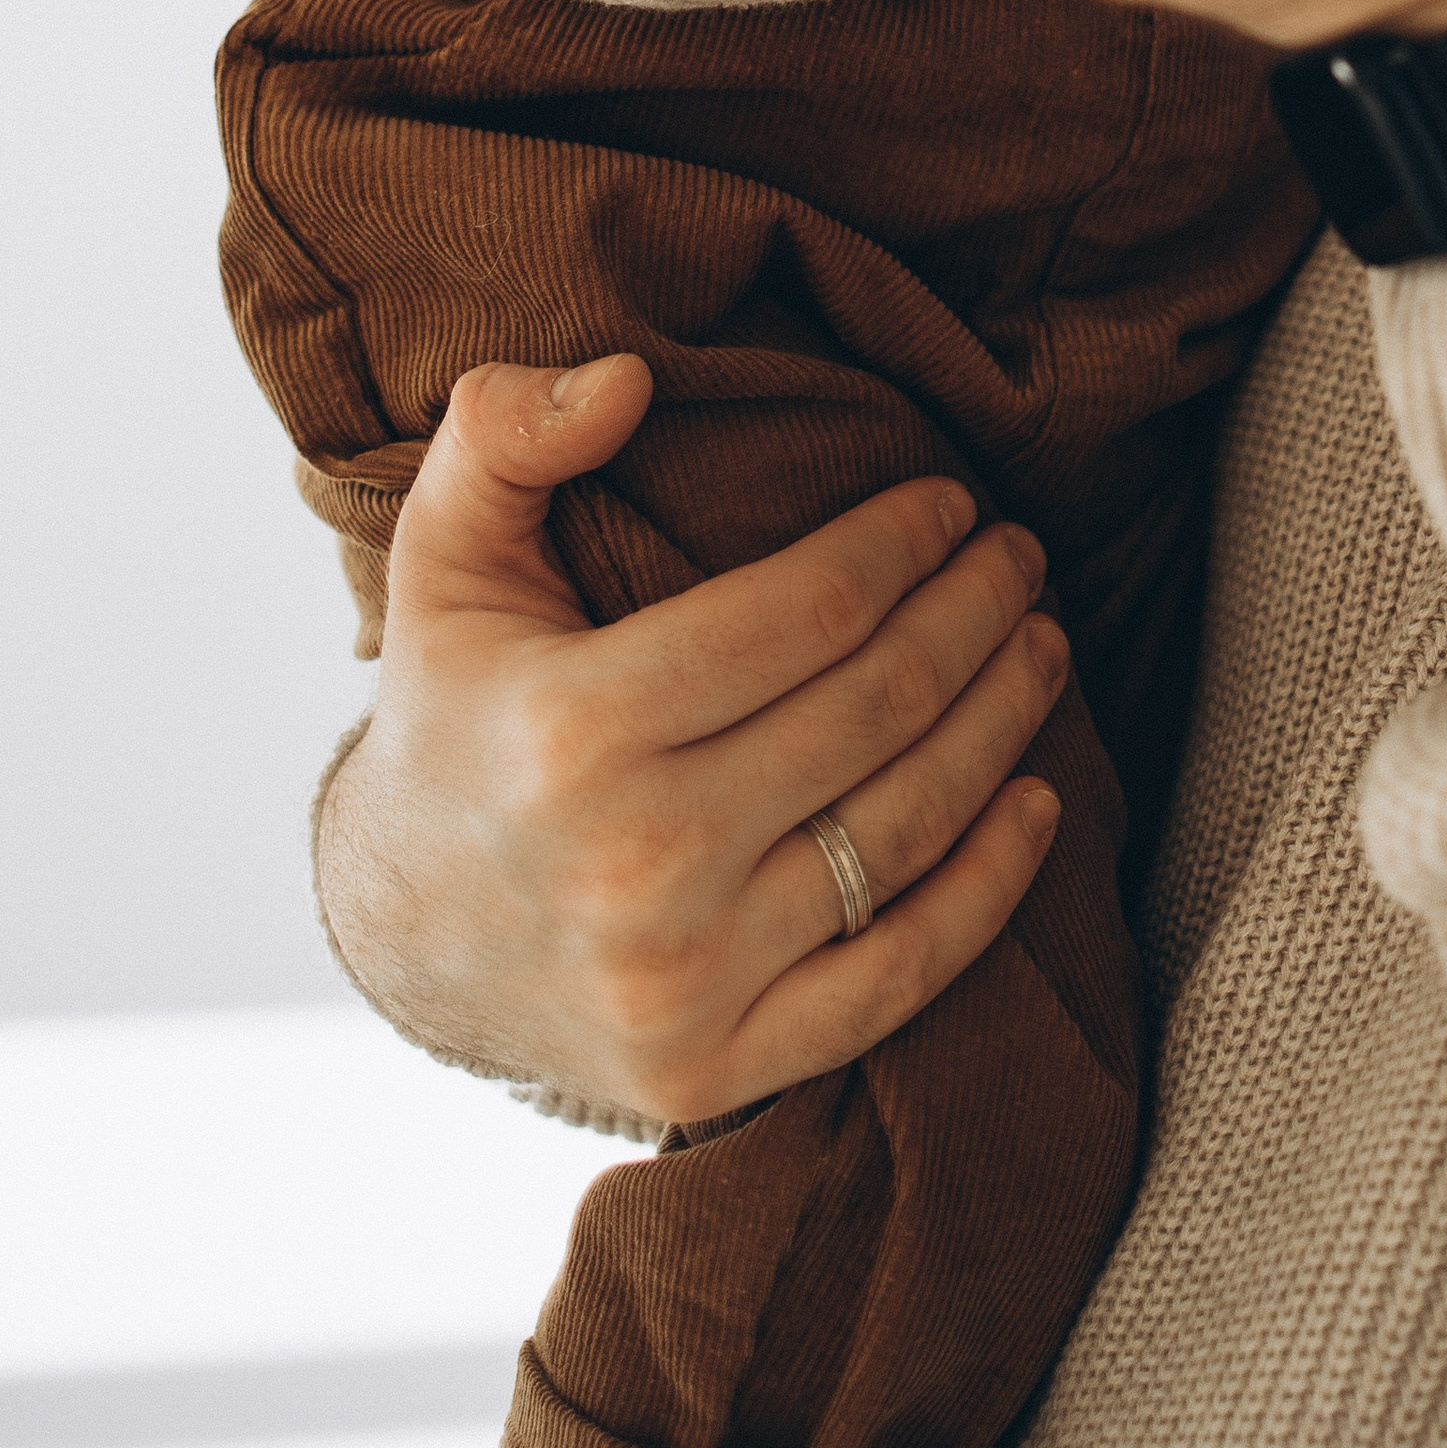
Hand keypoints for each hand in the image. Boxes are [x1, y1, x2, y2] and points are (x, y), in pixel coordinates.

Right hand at [316, 349, 1069, 1129]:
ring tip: (1041, 642)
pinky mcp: (717, 1069)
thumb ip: (504, 433)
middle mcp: (633, 864)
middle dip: (975, 613)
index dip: (901, 543)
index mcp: (571, 728)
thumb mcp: (444, 553)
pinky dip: (989, 891)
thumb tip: (626, 378)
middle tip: (1022, 554)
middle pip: (874, 709)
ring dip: (1001, 721)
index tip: (951, 499)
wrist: (405, 933)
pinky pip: (896, 976)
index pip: (805, 612)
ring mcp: (682, 982)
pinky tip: (1036, 802)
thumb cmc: (460, 709)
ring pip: (903, 829)